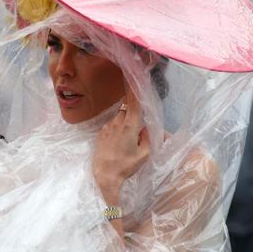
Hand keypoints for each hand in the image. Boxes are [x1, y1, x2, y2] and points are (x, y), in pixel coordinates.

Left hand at [92, 85, 149, 201]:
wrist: (103, 175)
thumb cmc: (125, 165)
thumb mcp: (144, 154)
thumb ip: (150, 138)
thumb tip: (151, 128)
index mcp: (130, 126)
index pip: (133, 102)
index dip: (134, 89)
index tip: (134, 76)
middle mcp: (117, 122)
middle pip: (126, 108)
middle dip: (133, 110)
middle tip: (138, 121)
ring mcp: (107, 127)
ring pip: (119, 117)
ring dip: (126, 122)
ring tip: (128, 140)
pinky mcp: (101, 133)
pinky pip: (112, 125)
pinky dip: (118, 129)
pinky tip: (119, 144)